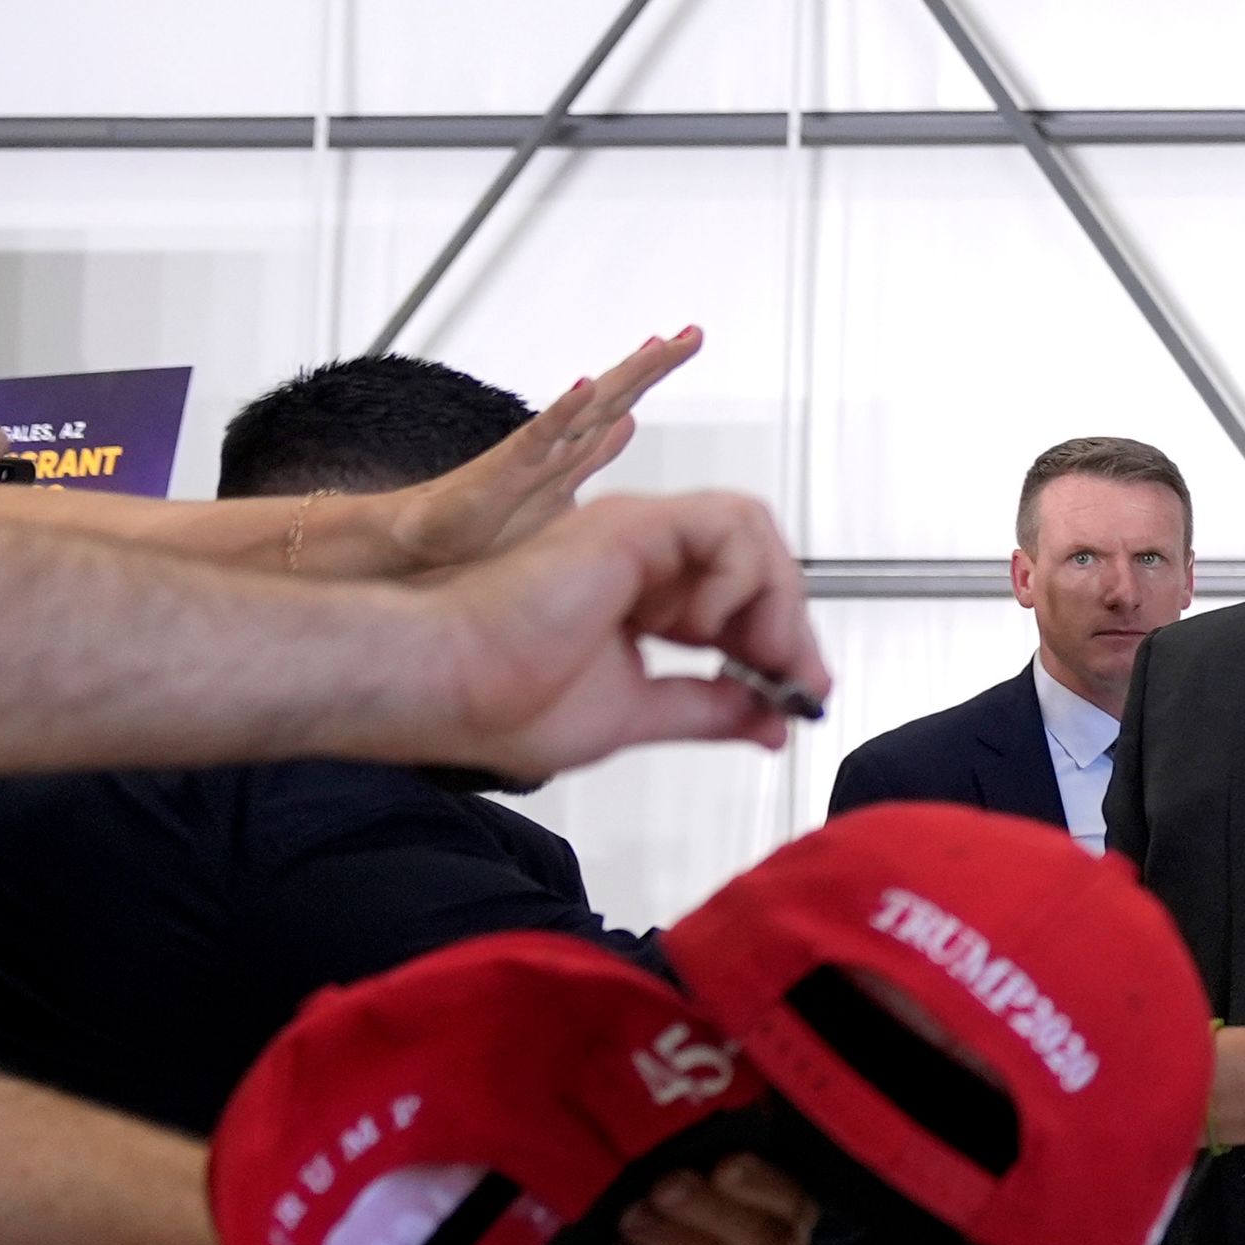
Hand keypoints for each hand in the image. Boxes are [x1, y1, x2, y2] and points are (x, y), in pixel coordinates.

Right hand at [382, 330, 699, 574]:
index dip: (652, 372)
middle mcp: (558, 439)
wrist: (432, 542)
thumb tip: (628, 422)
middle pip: (614, 393)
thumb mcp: (561, 487)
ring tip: (655, 347)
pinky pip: (540, 435)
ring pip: (587, 406)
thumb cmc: (490, 520)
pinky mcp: (507, 467)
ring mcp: (535, 450)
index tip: (687, 339)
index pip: (621, 400)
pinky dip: (564, 410)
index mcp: (572, 444)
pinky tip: (585, 386)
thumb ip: (593, 453)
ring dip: (622, 376)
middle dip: (653, 363)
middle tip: (693, 332)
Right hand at [419, 490, 831, 779]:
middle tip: (796, 682)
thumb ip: (709, 709)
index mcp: (641, 596)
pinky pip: (730, 525)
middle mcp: (642, 556)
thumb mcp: (639, 712)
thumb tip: (772, 720)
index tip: (799, 698)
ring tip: (760, 656)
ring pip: (752, 531)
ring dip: (776, 598)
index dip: (782, 644)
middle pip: (758, 561)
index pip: (741, 598)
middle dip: (792, 624)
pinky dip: (742, 578)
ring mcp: (637, 534)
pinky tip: (704, 630)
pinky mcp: (633, 524)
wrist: (445, 685)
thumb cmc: (503, 697)